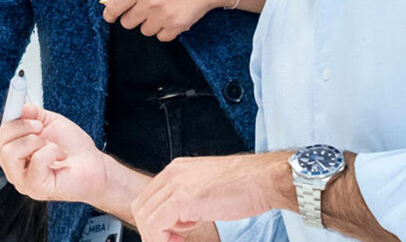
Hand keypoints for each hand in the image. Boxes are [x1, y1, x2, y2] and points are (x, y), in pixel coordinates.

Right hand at [0, 103, 116, 204]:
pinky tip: (59, 155)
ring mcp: (22, 180)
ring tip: (49, 145)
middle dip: (19, 126)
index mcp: (13, 151)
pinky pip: (36, 160)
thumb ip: (33, 113)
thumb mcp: (51, 122)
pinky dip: (52, 150)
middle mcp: (13, 167)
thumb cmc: (73, 148)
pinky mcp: (36, 187)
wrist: (94, 166)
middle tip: (39, 126)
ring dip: (34, 140)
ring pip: (10, 152)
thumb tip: (19, 107)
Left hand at [101, 0, 233, 40]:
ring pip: (145, 31)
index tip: (110, 18)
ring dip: (153, 25)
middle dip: (136, 18)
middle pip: (128, 23)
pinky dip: (167, 31)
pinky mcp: (175, 27)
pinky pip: (161, 37)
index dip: (110, 15)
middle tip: (148, 10)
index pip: (115, 7)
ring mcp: (162, 16)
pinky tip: (174, 18)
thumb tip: (112, 5)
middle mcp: (150, 2)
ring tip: (165, 11)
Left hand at [132, 153, 291, 241]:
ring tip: (178, 241)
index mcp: (177, 170)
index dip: (155, 221)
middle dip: (151, 230)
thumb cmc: (246, 185)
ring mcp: (176, 185)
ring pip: (145, 216)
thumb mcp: (207, 189)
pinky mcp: (182, 199)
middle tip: (172, 241)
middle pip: (142, 206)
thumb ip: (190, 200)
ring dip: (157, 236)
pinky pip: (156, 224)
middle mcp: (172, 173)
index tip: (171, 235)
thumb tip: (181, 219)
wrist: (263, 180)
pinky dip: (161, 239)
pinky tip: (179, 241)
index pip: (150, 197)